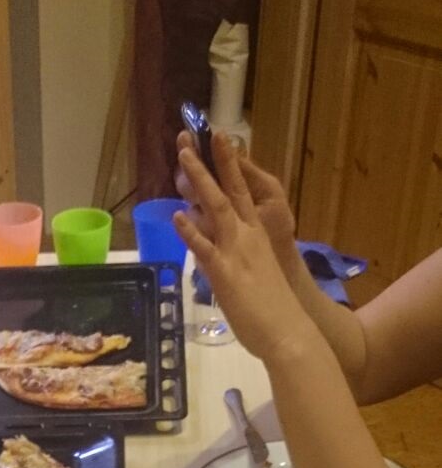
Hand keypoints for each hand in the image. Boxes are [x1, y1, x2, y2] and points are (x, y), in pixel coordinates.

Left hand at [173, 144, 315, 363]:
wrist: (289, 331)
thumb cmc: (275, 309)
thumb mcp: (259, 274)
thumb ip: (242, 260)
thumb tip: (225, 257)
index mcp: (256, 235)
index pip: (242, 191)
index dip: (229, 164)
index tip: (219, 139)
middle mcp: (248, 236)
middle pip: (227, 190)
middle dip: (208, 161)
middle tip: (189, 136)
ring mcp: (236, 252)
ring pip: (216, 208)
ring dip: (198, 180)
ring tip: (182, 156)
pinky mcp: (225, 273)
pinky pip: (205, 248)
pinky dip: (191, 231)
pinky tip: (178, 215)